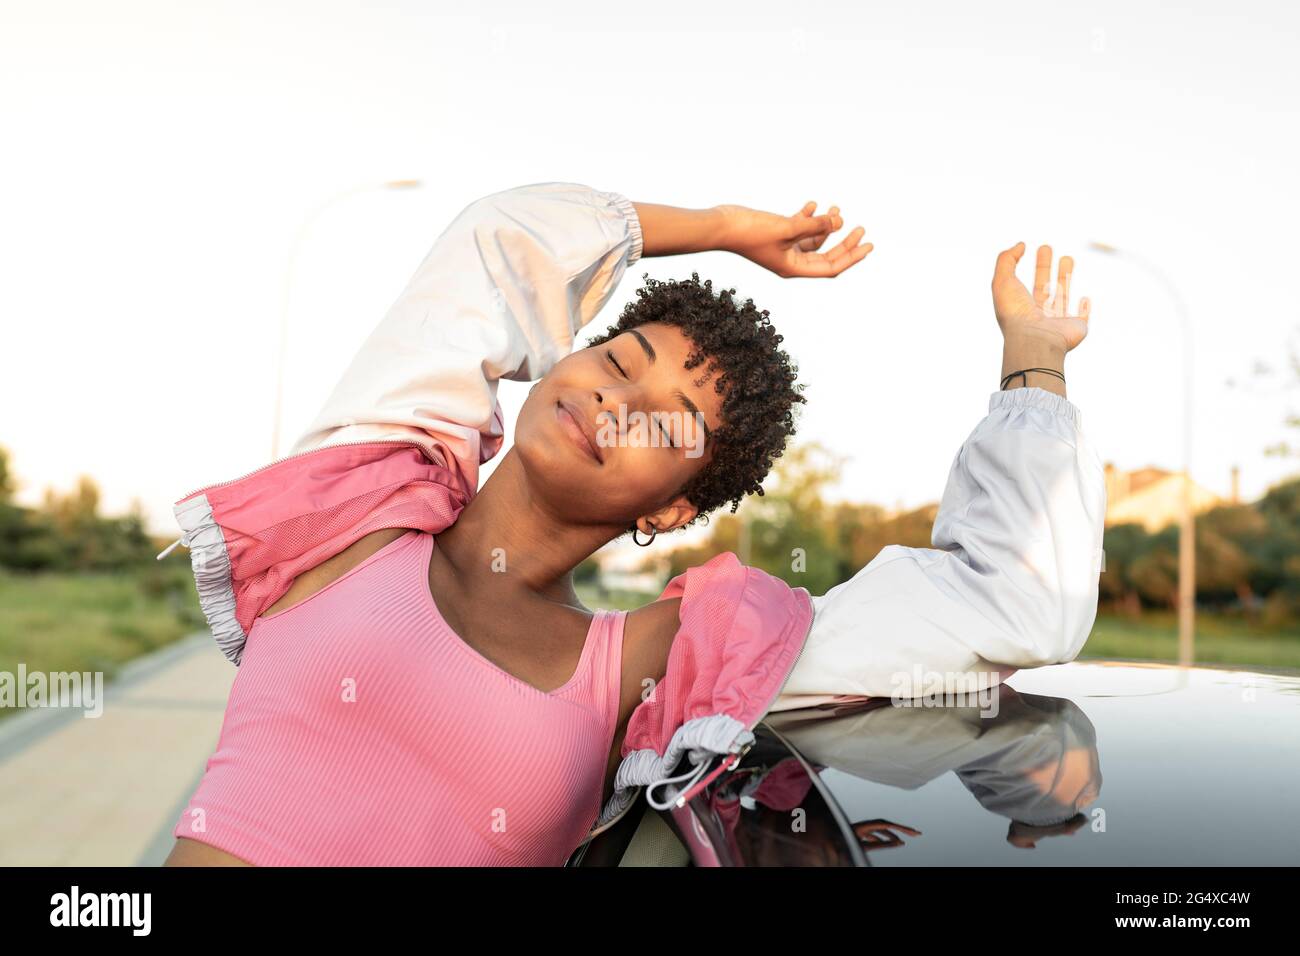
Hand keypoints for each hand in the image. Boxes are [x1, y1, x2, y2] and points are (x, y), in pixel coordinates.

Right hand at [716, 202, 871, 277]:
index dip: (851, 257)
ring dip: (827, 225)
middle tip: (861, 228)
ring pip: (813, 239)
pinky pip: (799, 227)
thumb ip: (814, 225)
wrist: (721, 225)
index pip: (830, 267)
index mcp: (793, 267)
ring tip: (836, 208)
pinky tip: (814, 204)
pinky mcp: (776, 234)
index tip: (868, 244)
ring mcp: (783, 248)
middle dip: (844, 242)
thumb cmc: (750, 230)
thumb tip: (840, 221)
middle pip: (826, 255)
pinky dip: (809, 217)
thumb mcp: (787, 227)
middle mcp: (790, 261)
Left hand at [992, 243, 1091, 350]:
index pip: (1034, 283)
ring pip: (1063, 297)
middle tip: (1047, 248)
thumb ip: (1006, 260)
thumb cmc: (1016, 312)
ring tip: (1067, 258)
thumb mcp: (1002, 281)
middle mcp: (1041, 315)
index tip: (1041, 248)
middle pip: (1046, 287)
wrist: (1034, 339)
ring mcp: (1059, 322)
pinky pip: (1082, 318)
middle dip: (1047, 268)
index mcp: (1025, 307)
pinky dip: (1085, 309)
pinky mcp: (1076, 328)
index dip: (1038, 266)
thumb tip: (1020, 245)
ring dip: (1065, 277)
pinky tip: (1084, 298)